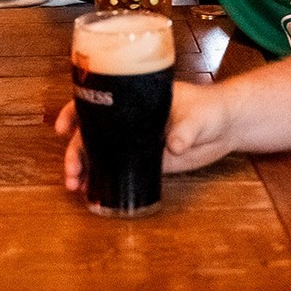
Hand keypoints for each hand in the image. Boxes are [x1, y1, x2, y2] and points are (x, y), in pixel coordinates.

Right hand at [56, 82, 233, 198]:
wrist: (228, 127)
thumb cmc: (211, 109)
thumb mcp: (199, 117)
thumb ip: (186, 130)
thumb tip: (173, 145)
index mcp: (135, 99)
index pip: (98, 101)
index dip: (75, 112)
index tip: (62, 128)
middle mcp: (130, 119)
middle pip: (93, 131)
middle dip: (76, 151)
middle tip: (71, 172)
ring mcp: (137, 141)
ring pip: (102, 152)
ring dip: (85, 167)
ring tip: (75, 186)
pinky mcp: (148, 161)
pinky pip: (120, 169)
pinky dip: (105, 179)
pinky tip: (93, 191)